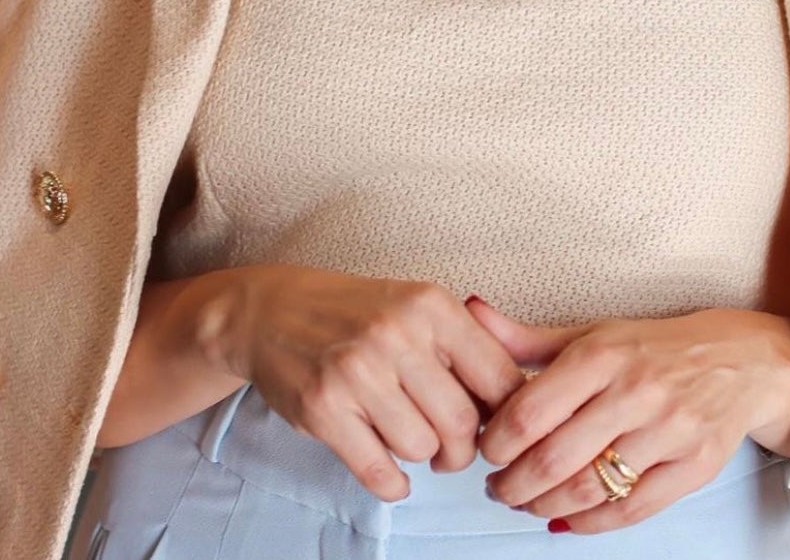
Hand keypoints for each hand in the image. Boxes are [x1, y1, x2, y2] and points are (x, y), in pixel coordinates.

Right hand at [200, 266, 527, 500]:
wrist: (274, 311)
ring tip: (409, 438)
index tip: (493, 426)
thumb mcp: (418, 306)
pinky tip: (391, 470)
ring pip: (421, 448)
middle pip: (461, 423)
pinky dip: (393, 483)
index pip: (498, 376)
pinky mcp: (323, 409)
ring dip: (421, 457)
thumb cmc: (358, 314)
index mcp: (431, 305)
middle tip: (451, 449)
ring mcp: (357, 372)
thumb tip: (516, 401)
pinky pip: (378, 471)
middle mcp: (397, 335)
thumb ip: (466, 345)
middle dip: (462, 450)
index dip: (503, 414)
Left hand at [468, 297, 789, 533]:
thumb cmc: (653, 348)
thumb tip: (470, 312)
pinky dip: (588, 524)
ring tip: (525, 503)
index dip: (497, 441)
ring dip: (544, 507)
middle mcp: (635, 391)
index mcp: (603, 354)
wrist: (740, 361)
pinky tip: (565, 520)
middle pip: (554, 458)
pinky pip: (630, 509)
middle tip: (497, 487)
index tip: (486, 449)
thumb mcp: (592, 333)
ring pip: (589, 488)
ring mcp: (668, 431)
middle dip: (512, 484)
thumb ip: (527, 338)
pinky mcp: (693, 467)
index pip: (530, 410)